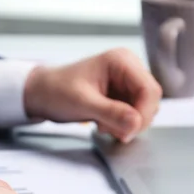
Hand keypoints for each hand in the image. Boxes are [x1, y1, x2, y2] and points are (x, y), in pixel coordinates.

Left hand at [24, 48, 162, 142]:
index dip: (143, 114)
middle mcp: (128, 69)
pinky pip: (134, 115)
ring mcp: (126, 83)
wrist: (42, 94)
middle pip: (150, 101)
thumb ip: (111, 113)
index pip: (150, 90)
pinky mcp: (122, 96)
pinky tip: (103, 124)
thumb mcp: (83, 103)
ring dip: (126, 124)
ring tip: (102, 124)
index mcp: (122, 61)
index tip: (128, 132)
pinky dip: (121, 125)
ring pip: (143, 111)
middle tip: (111, 130)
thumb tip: (136, 123)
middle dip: (134, 120)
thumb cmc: (57, 91)